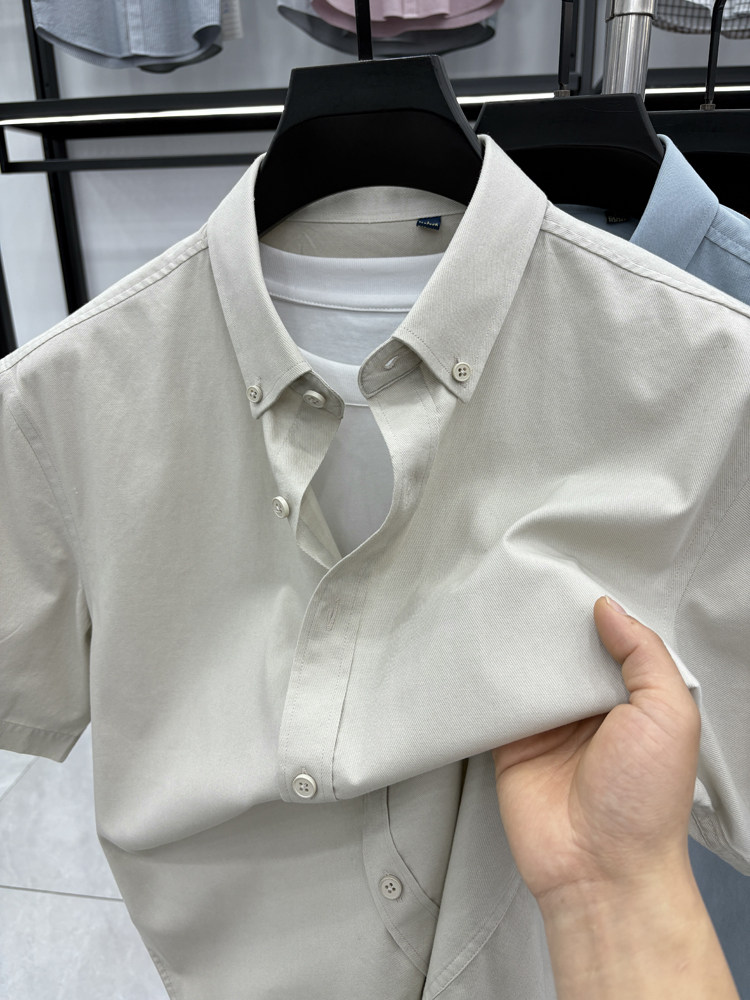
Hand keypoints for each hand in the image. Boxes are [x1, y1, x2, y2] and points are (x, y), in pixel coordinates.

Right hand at [491, 595, 700, 906]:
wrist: (599, 869)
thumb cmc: (645, 801)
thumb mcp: (668, 716)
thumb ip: (644, 656)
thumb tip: (607, 608)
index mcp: (632, 700)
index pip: (610, 642)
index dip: (591, 614)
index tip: (566, 582)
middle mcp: (590, 710)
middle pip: (564, 653)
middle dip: (549, 626)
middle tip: (524, 587)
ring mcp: (549, 726)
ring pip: (529, 673)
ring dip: (517, 649)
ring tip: (496, 609)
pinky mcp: (512, 744)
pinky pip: (497, 704)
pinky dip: (487, 683)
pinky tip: (478, 654)